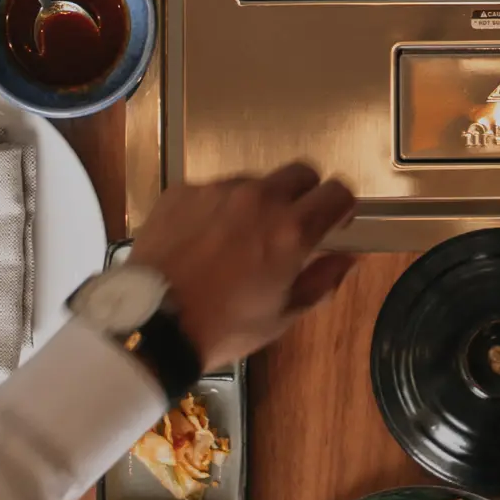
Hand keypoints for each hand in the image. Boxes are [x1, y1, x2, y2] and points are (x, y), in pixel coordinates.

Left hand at [131, 164, 358, 368]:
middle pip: (300, 172)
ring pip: (253, 182)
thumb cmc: (222, 326)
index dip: (341, 207)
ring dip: (258, 203)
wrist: (152, 323)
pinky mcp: (182, 192)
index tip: (335, 221)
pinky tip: (203, 240)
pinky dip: (217, 209)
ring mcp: (217, 191)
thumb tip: (346, 259)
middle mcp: (257, 199)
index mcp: (290, 230)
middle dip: (305, 194)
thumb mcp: (282, 316)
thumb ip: (322, 281)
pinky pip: (212, 191)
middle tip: (291, 225)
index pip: (337, 193)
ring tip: (238, 239)